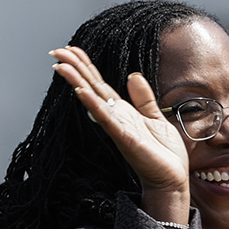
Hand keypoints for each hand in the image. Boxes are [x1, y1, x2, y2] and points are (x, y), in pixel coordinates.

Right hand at [49, 46, 190, 220]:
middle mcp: (116, 118)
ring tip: (60, 66)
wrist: (172, 179)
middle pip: (91, 88)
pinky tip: (81, 92)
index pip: (99, 84)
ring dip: (77, 82)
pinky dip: (93, 105)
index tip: (71, 49)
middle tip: (56, 51)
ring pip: (93, 100)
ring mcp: (118, 128)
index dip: (86, 66)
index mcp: (122, 112)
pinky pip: (107, 119)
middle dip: (74, 69)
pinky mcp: (125, 139)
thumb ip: (144, 98)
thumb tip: (133, 75)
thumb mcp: (156, 117)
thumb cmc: (164, 154)